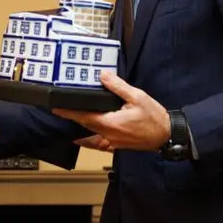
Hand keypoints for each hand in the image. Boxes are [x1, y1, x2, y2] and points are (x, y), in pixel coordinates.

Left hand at [53, 71, 170, 150]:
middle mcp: (108, 135)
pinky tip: (83, 138)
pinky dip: (88, 141)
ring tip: (70, 120)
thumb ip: (118, 87)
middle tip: (61, 110)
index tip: (55, 109)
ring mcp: (112, 142)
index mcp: (110, 122)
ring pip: (90, 135)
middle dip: (72, 118)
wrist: (166, 135)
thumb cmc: (153, 116)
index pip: (84, 117)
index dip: (69, 113)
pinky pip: (98, 144)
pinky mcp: (117, 145)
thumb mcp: (137, 96)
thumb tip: (103, 76)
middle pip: (85, 125)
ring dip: (79, 127)